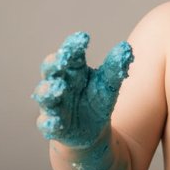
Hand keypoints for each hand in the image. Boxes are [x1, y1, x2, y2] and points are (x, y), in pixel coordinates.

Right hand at [32, 32, 133, 147]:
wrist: (92, 132)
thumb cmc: (96, 101)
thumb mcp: (108, 84)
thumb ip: (115, 68)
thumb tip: (125, 47)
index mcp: (73, 69)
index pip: (71, 53)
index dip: (74, 45)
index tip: (84, 38)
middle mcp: (59, 83)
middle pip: (51, 69)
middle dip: (54, 63)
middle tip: (62, 59)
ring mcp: (52, 104)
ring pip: (44, 94)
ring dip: (49, 91)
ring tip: (58, 88)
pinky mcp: (51, 125)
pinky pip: (46, 122)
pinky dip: (49, 122)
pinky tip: (53, 122)